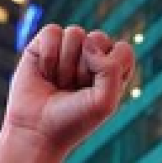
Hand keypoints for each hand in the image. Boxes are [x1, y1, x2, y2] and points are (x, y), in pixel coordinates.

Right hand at [1, 24, 134, 153]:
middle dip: (86, 67)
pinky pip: (52, 31)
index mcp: (113, 70)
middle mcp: (92, 56)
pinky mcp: (43, 45)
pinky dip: (48, 55)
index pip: (124, 50)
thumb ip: (111, 69)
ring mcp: (67, 49)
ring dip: (65, 64)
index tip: (96, 91)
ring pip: (75, 33)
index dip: (110, 68)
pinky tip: (44, 73)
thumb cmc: (75, 119)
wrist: (37, 130)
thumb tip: (88, 41)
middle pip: (99, 38)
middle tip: (75, 89)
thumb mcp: (105, 101)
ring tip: (59, 83)